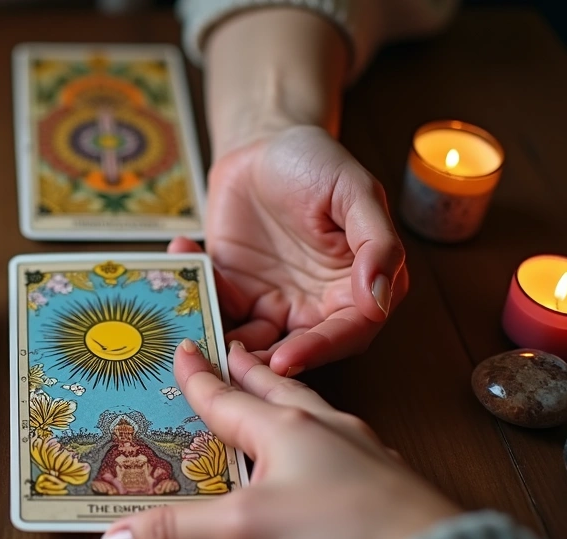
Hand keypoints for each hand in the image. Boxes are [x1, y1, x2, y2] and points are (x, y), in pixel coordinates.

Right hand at [97, 340, 456, 538]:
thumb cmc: (348, 531)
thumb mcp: (247, 530)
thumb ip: (178, 533)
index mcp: (286, 427)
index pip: (227, 396)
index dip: (199, 376)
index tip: (181, 348)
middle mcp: (324, 431)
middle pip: (275, 391)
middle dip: (248, 373)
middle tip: (230, 352)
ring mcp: (358, 457)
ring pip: (312, 416)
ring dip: (285, 402)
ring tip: (271, 399)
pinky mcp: (381, 488)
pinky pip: (341, 448)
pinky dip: (320, 441)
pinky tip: (322, 458)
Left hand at [173, 125, 407, 375]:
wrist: (264, 146)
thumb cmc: (317, 163)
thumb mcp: (355, 192)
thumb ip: (376, 243)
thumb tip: (380, 299)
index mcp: (356, 287)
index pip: (347, 332)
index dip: (319, 350)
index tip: (286, 359)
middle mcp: (315, 304)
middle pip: (296, 350)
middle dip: (263, 363)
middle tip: (231, 364)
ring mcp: (271, 302)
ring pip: (251, 341)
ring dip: (223, 340)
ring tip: (198, 327)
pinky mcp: (233, 292)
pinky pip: (215, 307)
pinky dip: (196, 290)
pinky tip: (185, 251)